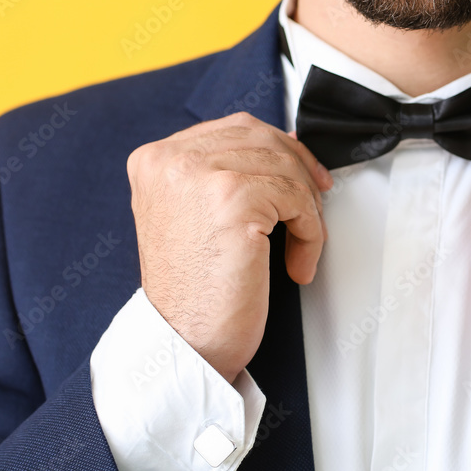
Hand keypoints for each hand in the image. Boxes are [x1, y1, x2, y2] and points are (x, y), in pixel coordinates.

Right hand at [127, 112, 332, 382]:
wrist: (184, 343)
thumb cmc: (195, 291)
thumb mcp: (196, 215)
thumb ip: (225, 174)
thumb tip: (284, 146)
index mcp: (157, 159)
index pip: (237, 128)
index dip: (282, 150)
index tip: (306, 178)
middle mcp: (171, 160)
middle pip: (265, 139)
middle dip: (300, 173)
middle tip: (312, 210)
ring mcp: (199, 175)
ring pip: (285, 167)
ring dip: (306, 209)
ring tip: (299, 247)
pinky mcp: (232, 199)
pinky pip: (296, 199)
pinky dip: (310, 232)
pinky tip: (297, 263)